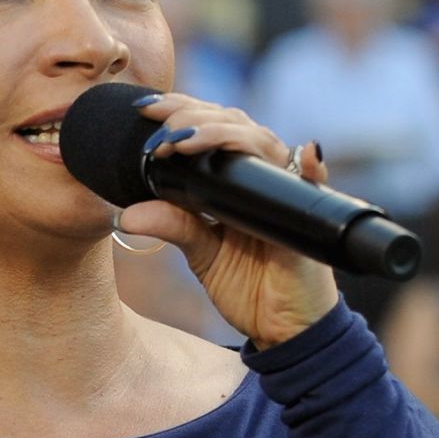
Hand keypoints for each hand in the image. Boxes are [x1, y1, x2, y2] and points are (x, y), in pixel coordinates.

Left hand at [111, 94, 339, 347]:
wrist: (280, 328)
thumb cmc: (248, 285)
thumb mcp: (201, 253)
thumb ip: (173, 226)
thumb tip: (124, 214)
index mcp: (236, 178)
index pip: (211, 125)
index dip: (181, 109)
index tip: (144, 109)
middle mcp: (263, 175)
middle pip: (234, 122)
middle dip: (194, 114)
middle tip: (162, 124)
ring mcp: (287, 192)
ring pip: (262, 142)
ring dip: (225, 134)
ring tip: (186, 140)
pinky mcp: (306, 218)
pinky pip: (313, 184)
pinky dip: (312, 165)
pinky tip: (306, 152)